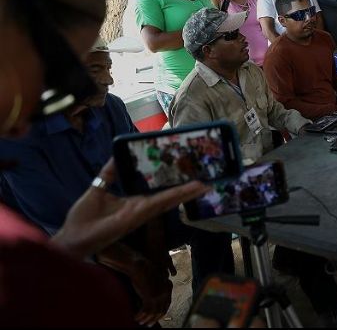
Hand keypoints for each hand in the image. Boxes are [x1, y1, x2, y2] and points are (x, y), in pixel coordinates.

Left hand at [50, 160, 208, 259]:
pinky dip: (178, 195)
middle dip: (188, 187)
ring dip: (189, 191)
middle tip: (206, 177)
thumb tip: (117, 153)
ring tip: (206, 183)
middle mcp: (142, 207)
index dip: (175, 183)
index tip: (188, 172)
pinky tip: (192, 189)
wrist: (72, 240)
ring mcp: (142, 212)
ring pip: (170, 198)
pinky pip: (161, 202)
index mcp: (135, 202)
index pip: (159, 191)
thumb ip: (109, 173)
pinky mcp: (137, 214)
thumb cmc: (83, 219)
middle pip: (170, 195)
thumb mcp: (98, 189)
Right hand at [130, 257, 173, 325]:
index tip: (155, 318)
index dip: (161, 312)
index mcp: (168, 288)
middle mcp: (165, 292)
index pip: (167, 304)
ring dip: (145, 319)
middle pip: (161, 310)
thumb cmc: (145, 271)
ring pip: (153, 313)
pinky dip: (140, 316)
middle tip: (147, 325)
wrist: (140, 265)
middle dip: (154, 319)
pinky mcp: (149, 297)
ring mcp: (158, 295)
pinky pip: (145, 311)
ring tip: (139, 322)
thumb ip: (157, 288)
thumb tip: (152, 298)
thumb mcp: (155, 280)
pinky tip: (135, 317)